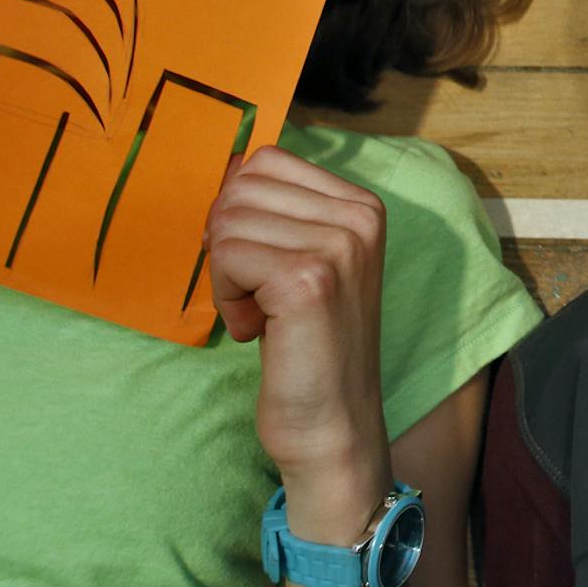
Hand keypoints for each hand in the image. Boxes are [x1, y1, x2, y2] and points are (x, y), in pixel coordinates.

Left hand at [206, 147, 392, 534]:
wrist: (333, 425)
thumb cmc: (309, 348)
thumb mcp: (308, 262)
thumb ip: (281, 214)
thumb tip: (225, 167)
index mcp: (363, 206)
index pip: (266, 162)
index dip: (240, 214)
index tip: (262, 266)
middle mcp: (359, 217)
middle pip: (241, 188)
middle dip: (229, 243)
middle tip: (258, 295)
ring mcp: (339, 246)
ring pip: (228, 222)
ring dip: (227, 276)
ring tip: (262, 315)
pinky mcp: (308, 280)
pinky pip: (227, 256)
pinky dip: (227, 298)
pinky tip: (258, 330)